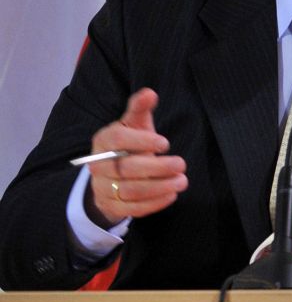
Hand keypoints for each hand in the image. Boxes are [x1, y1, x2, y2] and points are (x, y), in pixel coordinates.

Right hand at [85, 89, 186, 226]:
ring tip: (182, 180)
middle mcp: (98, 165)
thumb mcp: (134, 125)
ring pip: (130, 190)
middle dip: (156, 167)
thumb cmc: (129, 145)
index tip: (165, 142)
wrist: (112, 176)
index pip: (116, 139)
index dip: (141, 141)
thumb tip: (150, 93)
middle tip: (182, 163)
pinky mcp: (112, 206)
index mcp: (103, 140)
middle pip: (125, 168)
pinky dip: (153, 203)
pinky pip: (131, 208)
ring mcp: (102, 187)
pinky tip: (172, 194)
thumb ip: (139, 109)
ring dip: (159, 186)